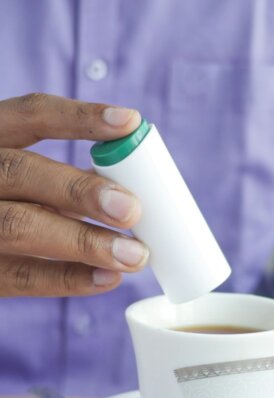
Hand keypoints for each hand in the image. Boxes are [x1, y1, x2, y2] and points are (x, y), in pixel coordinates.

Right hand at [0, 93, 147, 296]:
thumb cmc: (4, 207)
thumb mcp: (18, 182)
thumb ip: (57, 181)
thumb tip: (123, 188)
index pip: (27, 116)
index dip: (79, 119)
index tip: (130, 123)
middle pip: (20, 172)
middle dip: (81, 190)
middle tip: (131, 210)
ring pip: (18, 226)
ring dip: (84, 242)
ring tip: (133, 254)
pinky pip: (21, 276)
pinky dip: (69, 278)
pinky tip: (108, 277)